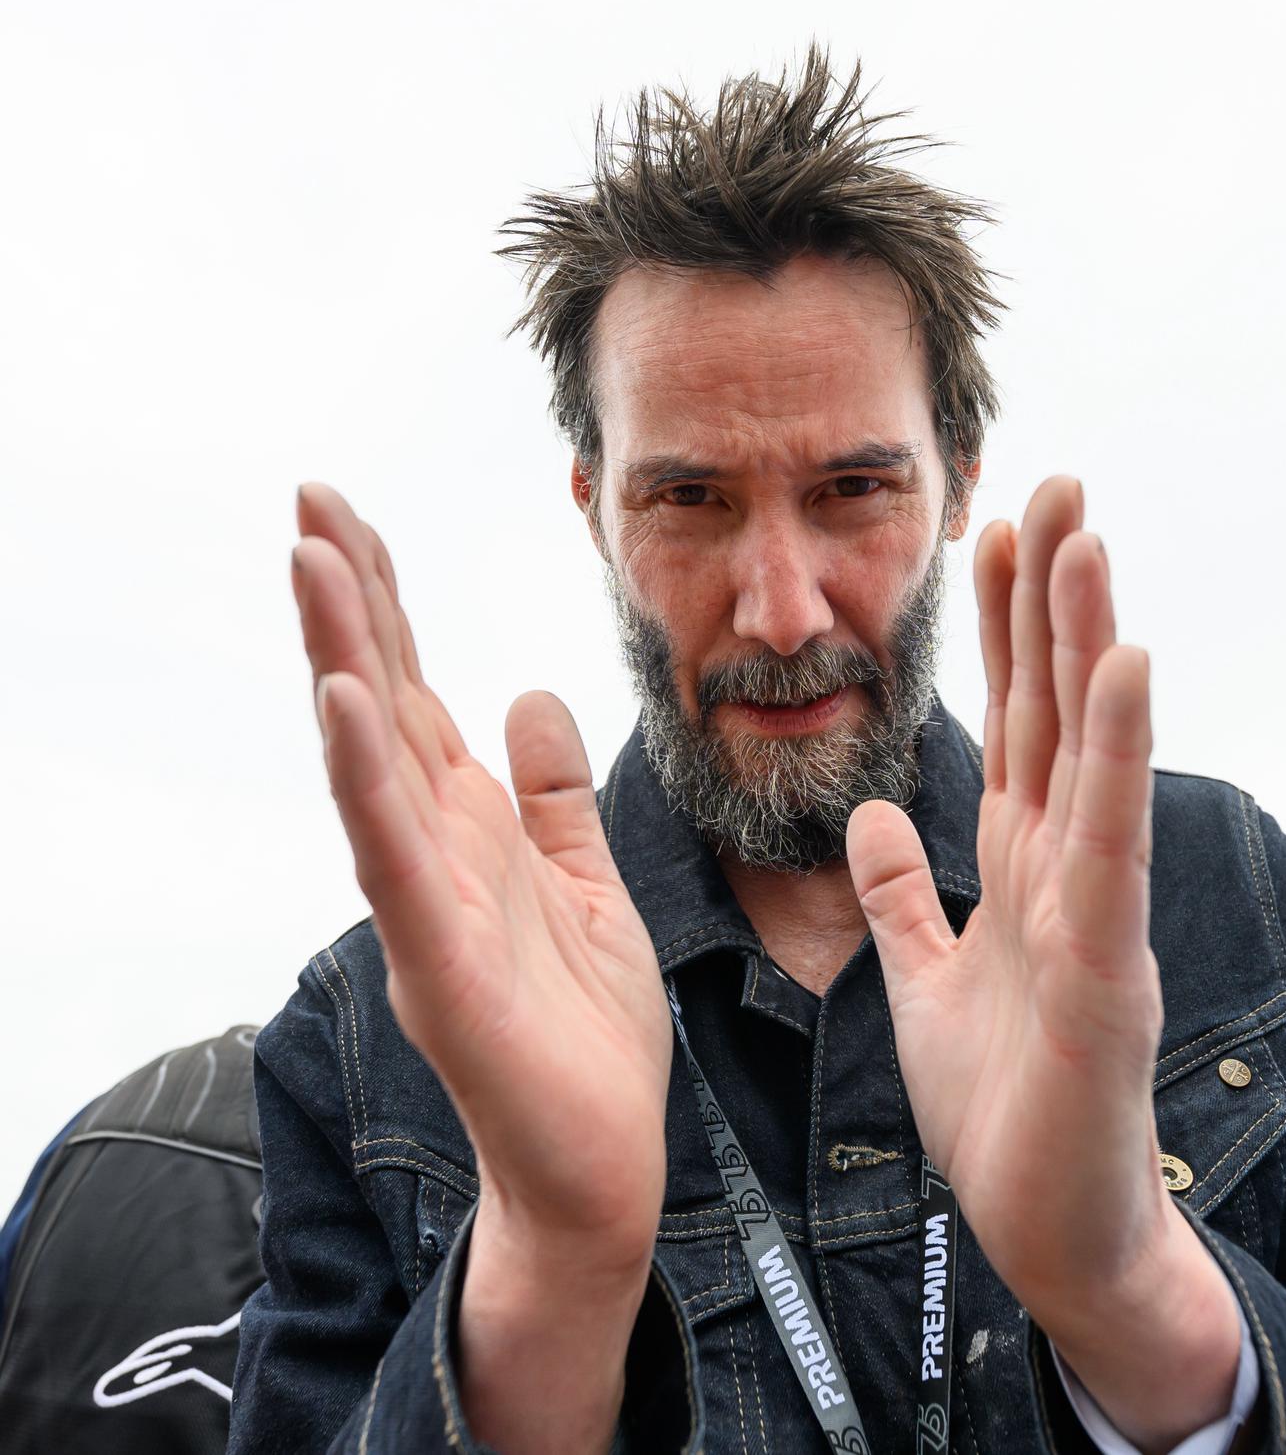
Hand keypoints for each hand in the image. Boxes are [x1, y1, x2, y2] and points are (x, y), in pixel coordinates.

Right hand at [293, 484, 669, 1449]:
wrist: (602, 1162)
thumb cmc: (586, 1032)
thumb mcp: (587, 884)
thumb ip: (554, 797)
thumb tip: (532, 693)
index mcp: (471, 830)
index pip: (417, 694)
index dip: (388, 605)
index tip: (349, 514)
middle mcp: (433, 853)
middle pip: (381, 703)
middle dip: (349, 601)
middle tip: (308, 499)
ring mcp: (425, 904)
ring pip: (372, 760)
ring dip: (342, 658)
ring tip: (311, 560)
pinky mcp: (442, 961)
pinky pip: (398, 854)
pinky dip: (369, 775)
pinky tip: (351, 700)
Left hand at [845, 476, 1241, 1450]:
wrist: (1054, 1231)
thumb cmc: (1007, 1114)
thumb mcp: (925, 984)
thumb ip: (904, 898)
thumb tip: (875, 814)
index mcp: (1026, 868)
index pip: (1015, 721)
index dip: (1002, 626)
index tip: (994, 530)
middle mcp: (1070, 869)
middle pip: (1059, 709)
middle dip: (1053, 596)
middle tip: (1058, 483)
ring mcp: (1098, 910)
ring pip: (1092, 750)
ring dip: (1089, 639)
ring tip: (1088, 537)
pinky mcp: (1109, 965)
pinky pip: (1109, 841)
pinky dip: (1116, 751)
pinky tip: (1120, 665)